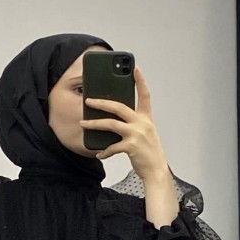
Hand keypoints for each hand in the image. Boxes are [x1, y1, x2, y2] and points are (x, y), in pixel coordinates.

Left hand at [80, 65, 168, 180]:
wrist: (156, 171)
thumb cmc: (149, 153)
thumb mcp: (145, 134)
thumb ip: (134, 124)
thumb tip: (114, 119)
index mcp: (146, 118)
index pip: (145, 95)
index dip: (140, 81)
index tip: (134, 68)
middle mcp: (142, 123)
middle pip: (119, 107)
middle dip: (101, 103)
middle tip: (88, 101)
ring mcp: (137, 134)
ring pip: (111, 124)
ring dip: (95, 123)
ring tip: (83, 124)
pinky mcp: (131, 146)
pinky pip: (112, 146)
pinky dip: (104, 151)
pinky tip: (99, 153)